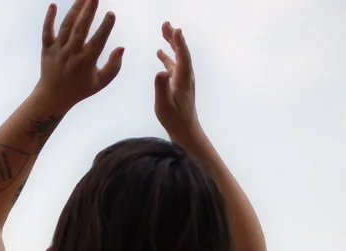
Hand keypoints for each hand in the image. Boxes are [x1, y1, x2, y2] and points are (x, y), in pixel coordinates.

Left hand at [35, 0, 124, 108]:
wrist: (53, 97)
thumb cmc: (80, 89)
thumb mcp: (100, 82)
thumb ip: (113, 67)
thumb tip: (121, 48)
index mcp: (86, 62)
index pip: (97, 41)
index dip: (105, 27)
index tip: (111, 14)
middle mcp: (71, 54)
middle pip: (80, 29)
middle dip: (88, 12)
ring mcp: (58, 50)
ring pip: (66, 26)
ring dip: (75, 9)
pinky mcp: (47, 49)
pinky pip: (47, 31)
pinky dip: (49, 18)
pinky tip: (53, 5)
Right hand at [154, 22, 201, 145]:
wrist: (185, 131)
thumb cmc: (174, 120)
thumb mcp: (164, 105)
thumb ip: (162, 88)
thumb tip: (160, 71)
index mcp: (184, 79)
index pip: (183, 56)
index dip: (179, 43)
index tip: (175, 30)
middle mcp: (186, 76)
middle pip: (182, 52)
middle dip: (174, 37)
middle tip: (166, 24)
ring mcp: (183, 79)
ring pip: (178, 56)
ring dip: (171, 43)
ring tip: (163, 31)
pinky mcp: (179, 84)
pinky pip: (174, 65)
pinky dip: (168, 56)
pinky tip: (160, 53)